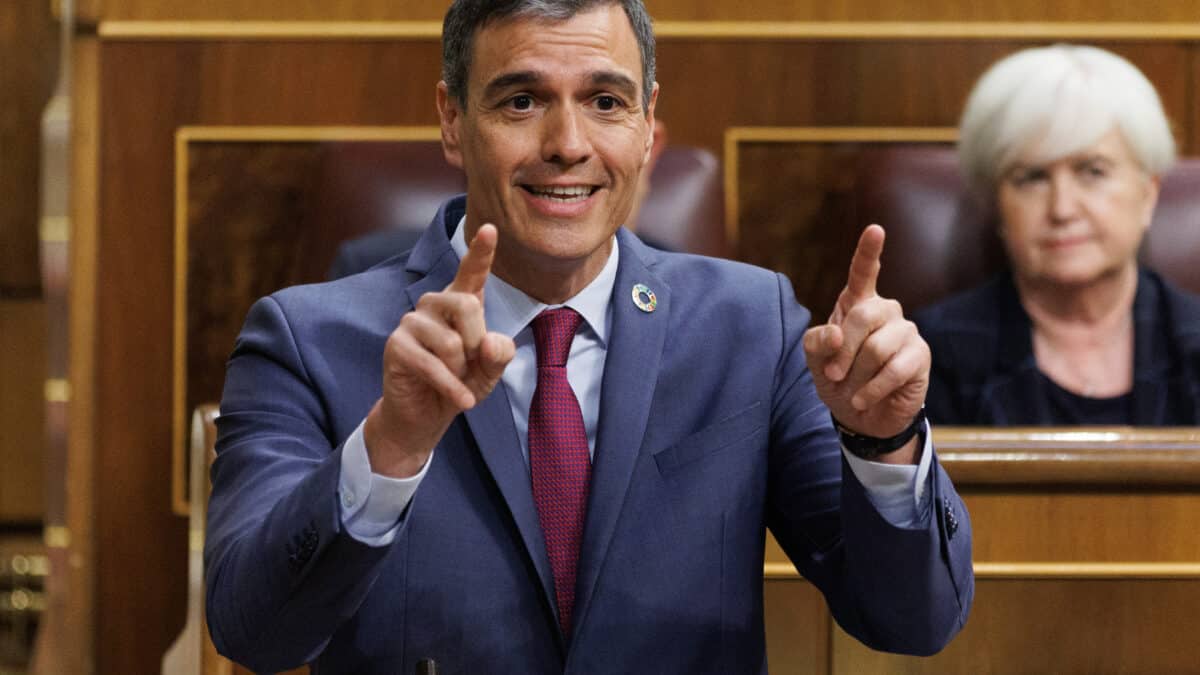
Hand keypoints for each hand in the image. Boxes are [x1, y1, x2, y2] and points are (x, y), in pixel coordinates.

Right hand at [364, 224, 515, 476]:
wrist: (425, 416)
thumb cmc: (459, 384)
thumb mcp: (489, 371)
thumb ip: (499, 354)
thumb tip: (488, 341)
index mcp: (459, 303)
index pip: (471, 273)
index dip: (481, 251)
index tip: (491, 228)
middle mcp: (433, 305)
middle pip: (466, 306)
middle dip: (477, 342)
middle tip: (472, 365)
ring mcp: (411, 322)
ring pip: (451, 341)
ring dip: (461, 370)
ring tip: (456, 380)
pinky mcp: (396, 346)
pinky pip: (433, 364)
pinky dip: (452, 387)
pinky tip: (462, 401)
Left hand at [803, 225, 928, 446]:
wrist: (861, 416)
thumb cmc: (838, 380)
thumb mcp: (816, 362)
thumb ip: (817, 343)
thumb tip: (836, 334)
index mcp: (857, 303)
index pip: (864, 273)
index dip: (868, 252)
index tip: (875, 230)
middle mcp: (885, 311)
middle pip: (863, 315)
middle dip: (843, 350)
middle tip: (833, 375)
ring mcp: (905, 331)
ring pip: (877, 347)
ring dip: (857, 374)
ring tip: (852, 388)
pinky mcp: (919, 356)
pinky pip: (893, 370)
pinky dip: (871, 390)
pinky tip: (862, 399)